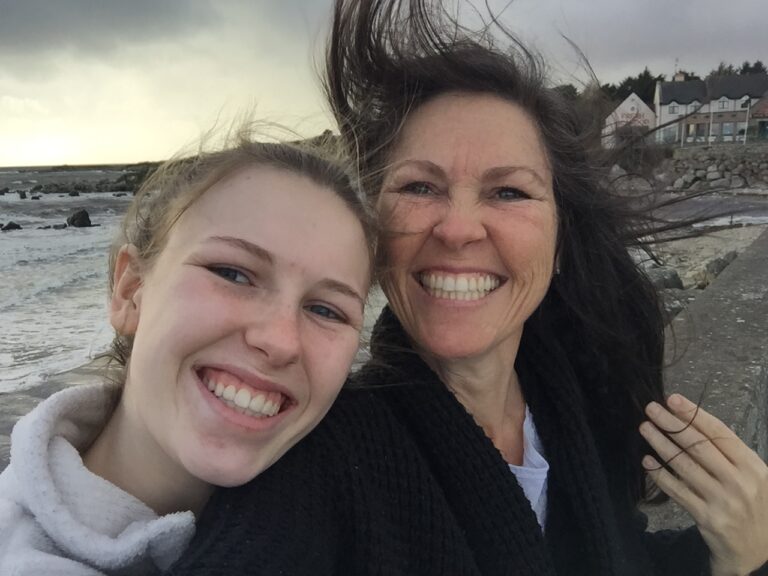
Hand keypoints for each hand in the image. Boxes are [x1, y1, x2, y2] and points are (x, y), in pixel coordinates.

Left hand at [640, 393, 767, 575]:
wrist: (758, 551)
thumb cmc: (751, 505)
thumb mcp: (752, 476)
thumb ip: (728, 454)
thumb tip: (690, 422)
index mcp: (753, 466)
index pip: (719, 433)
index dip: (694, 414)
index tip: (672, 399)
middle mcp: (739, 482)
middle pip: (698, 445)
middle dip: (672, 424)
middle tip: (651, 409)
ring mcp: (723, 500)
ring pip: (684, 465)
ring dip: (661, 444)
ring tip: (645, 428)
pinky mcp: (707, 517)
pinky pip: (678, 491)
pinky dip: (660, 474)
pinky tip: (647, 462)